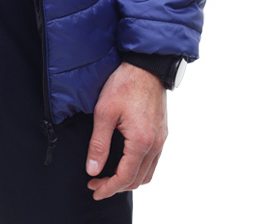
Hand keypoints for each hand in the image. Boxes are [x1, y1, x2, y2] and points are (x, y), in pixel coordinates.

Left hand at [86, 62, 167, 200]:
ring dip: (129, 179)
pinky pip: (153, 160)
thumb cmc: (125, 84)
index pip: (125, 177)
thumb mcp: (104, 112)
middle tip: (97, 183)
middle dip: (116, 186)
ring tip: (109, 176)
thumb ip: (99, 144)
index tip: (94, 189)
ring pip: (148, 173)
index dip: (108, 188)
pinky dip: (139, 168)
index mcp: (141, 141)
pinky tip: (125, 161)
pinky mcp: (162, 132)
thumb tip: (92, 169)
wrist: (146, 65)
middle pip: (138, 180)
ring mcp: (161, 139)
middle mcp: (155, 144)